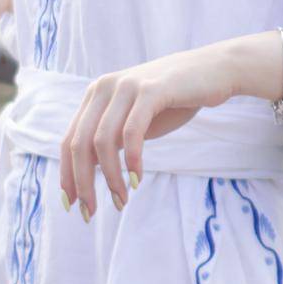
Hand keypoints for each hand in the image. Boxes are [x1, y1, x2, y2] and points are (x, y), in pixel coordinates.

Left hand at [58, 45, 237, 220]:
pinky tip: (137, 179)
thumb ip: (112, 138)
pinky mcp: (151, 90)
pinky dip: (132, 160)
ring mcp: (126, 86)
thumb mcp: (137, 121)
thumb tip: (87, 171)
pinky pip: (132, 131)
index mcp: (96, 95)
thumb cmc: (175, 100)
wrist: (215, 71)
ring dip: (110, 177)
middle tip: (90, 213)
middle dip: (83, 183)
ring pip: (102, 141)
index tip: (71, 205)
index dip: (67, 175)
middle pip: (80, 144)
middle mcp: (104, 87)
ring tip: (121, 200)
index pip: (70, 140)